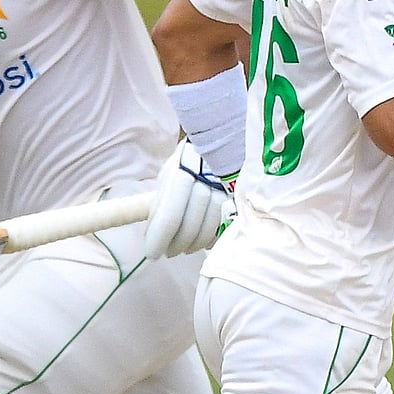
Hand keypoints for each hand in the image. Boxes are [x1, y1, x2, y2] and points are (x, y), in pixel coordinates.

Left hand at [144, 139, 233, 258]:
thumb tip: (153, 232)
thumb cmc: (191, 159)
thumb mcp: (171, 172)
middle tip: (168, 253)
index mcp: (182, 173)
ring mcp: (227, 190)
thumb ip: (162, 201)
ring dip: (193, 245)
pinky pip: (224, 227)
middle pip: (189, 226)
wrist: (226, 140)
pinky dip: (210, 238)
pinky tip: (202, 241)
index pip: (169, 216)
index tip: (152, 253)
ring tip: (184, 248)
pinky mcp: (240, 198)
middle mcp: (206, 182)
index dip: (159, 239)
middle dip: (175, 245)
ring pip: (208, 230)